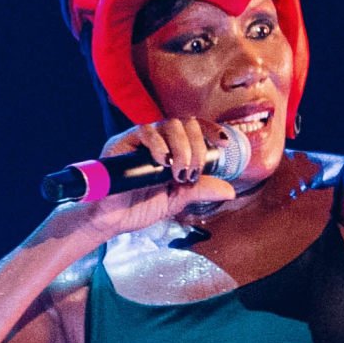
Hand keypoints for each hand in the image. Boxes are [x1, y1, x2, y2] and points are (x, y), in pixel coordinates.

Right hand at [50, 116, 267, 251]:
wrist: (113, 219)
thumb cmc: (141, 206)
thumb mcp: (178, 199)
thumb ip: (201, 190)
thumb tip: (230, 191)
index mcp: (174, 149)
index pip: (196, 128)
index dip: (212, 130)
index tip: (224, 142)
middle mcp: (160, 140)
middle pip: (186, 124)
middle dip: (196, 147)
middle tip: (190, 172)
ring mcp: (142, 139)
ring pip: (169, 124)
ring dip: (182, 147)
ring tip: (177, 172)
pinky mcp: (124, 142)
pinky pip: (145, 131)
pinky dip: (158, 145)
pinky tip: (162, 162)